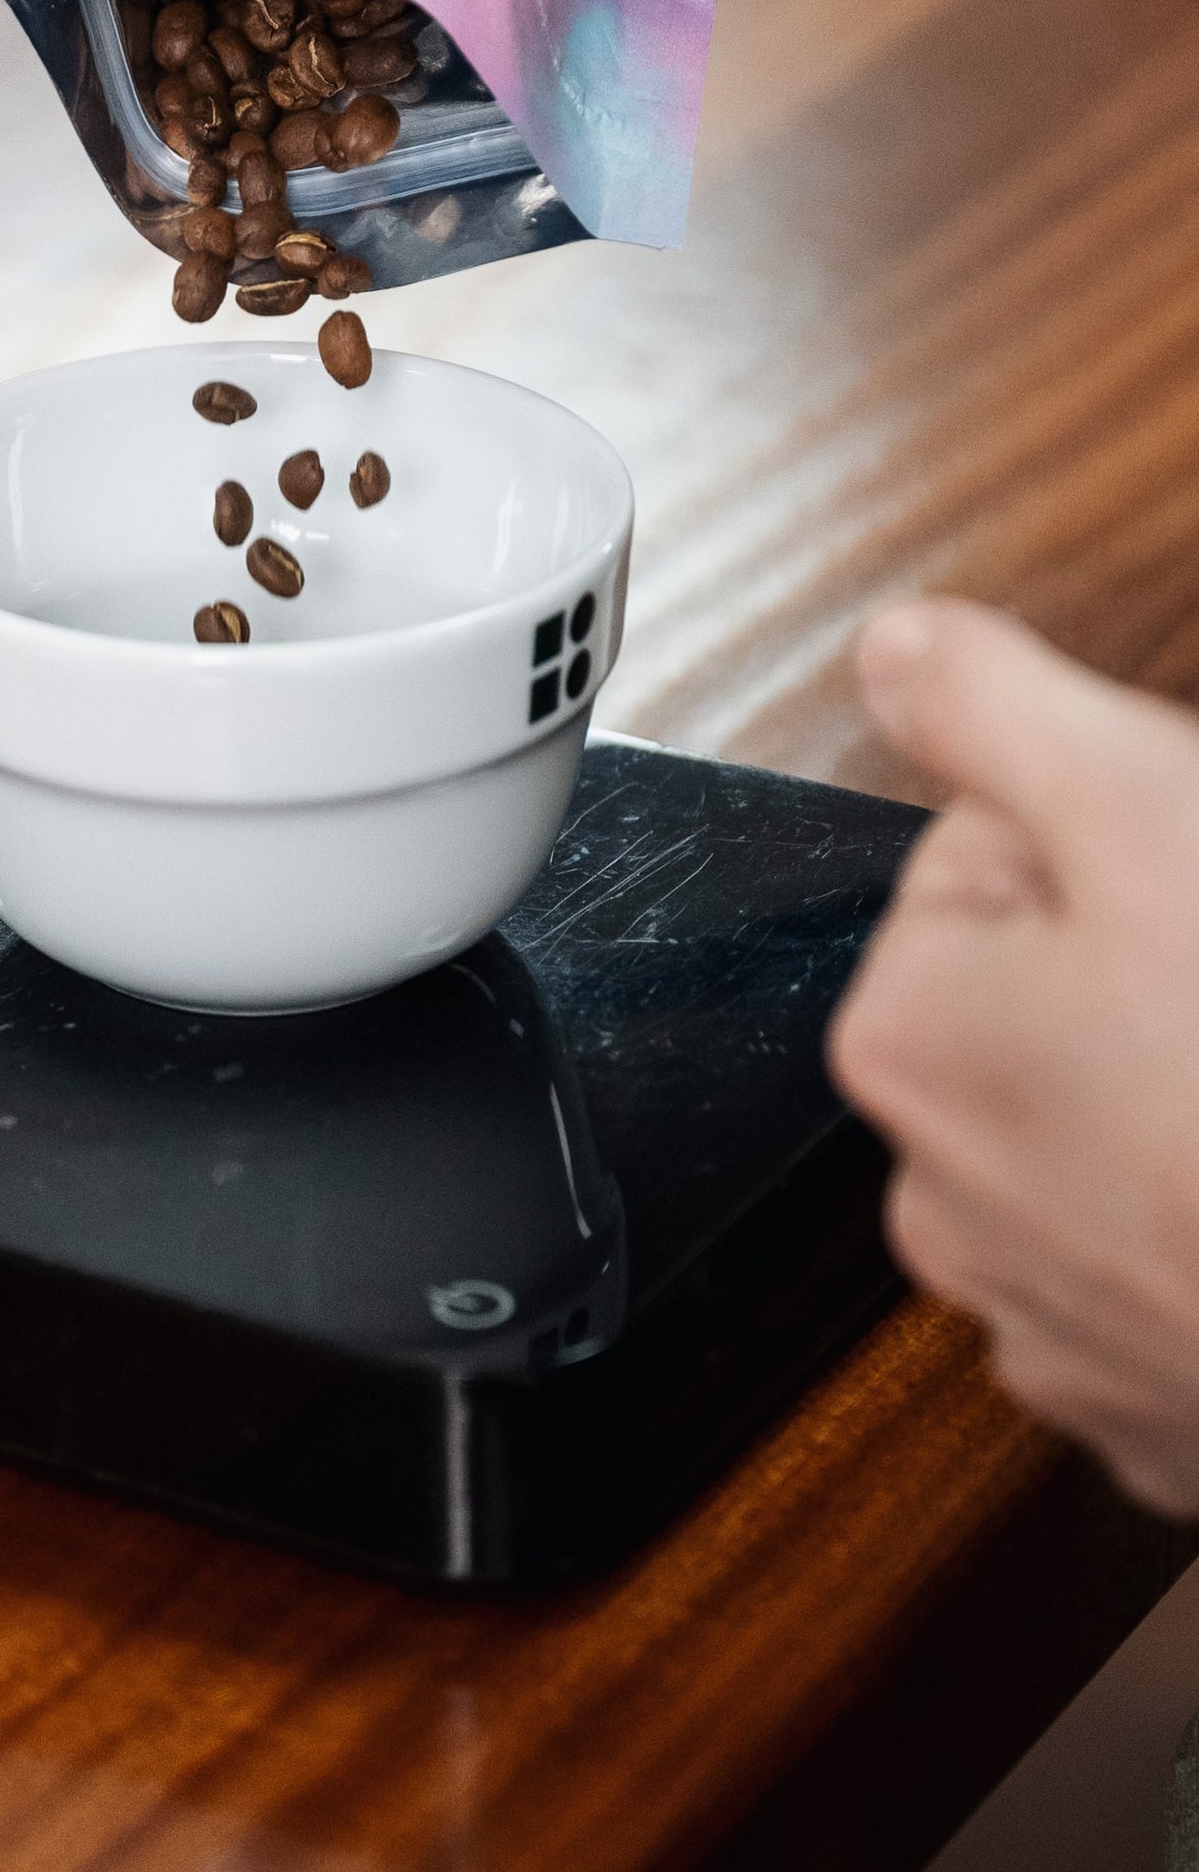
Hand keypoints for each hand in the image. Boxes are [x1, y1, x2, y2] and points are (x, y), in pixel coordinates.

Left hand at [828, 599, 1198, 1514]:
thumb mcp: (1152, 811)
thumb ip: (996, 711)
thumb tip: (892, 648)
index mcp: (909, 1037)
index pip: (986, 862)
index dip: (1115, 841)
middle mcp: (939, 1193)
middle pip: (1058, 1009)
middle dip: (1162, 978)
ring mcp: (1053, 1318)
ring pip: (1134, 1137)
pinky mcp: (1162, 1412)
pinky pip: (1195, 1268)